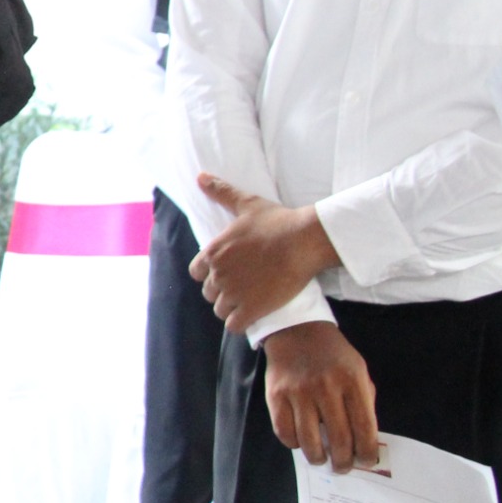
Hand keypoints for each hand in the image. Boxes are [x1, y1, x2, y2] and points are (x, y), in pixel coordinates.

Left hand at [190, 174, 340, 332]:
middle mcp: (219, 274)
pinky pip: (234, 326)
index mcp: (213, 252)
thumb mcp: (246, 204)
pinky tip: (253, 315)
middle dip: (223, 291)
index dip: (210, 274)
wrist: (304, 241)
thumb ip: (221, 192)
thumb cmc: (277, 221)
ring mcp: (234, 294)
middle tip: (244, 286)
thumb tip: (200, 176)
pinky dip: (241, 323)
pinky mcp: (251, 310)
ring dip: (232, 308)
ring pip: (221, 310)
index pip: (197, 272)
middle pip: (209, 292)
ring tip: (250, 301)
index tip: (229, 271)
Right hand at [260, 321, 378, 471]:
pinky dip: (293, 443)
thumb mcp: (358, 370)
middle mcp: (326, 387)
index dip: (366, 452)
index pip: (364, 428)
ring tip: (320, 459)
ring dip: (317, 458)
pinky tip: (300, 442)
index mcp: (352, 380)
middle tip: (342, 467)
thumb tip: (364, 439)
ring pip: (309, 440)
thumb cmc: (333, 355)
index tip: (365, 462)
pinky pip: (284, 431)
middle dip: (343, 461)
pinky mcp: (276, 395)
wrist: (297, 330)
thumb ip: (363, 401)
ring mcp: (299, 391)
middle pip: (339, 439)